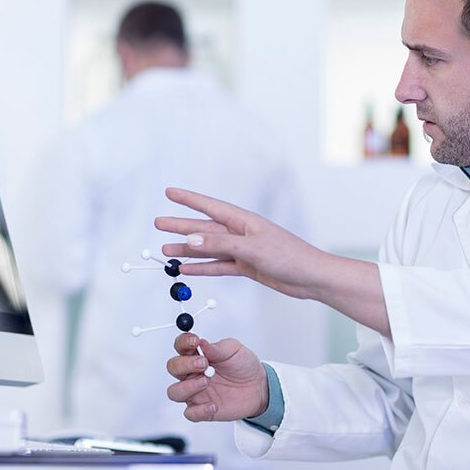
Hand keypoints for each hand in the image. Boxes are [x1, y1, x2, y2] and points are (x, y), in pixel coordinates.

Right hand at [155, 187, 329, 299]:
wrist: (311, 278)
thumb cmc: (288, 257)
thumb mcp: (251, 249)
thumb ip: (220, 245)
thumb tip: (190, 240)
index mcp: (244, 221)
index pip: (210, 206)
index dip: (189, 199)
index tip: (169, 192)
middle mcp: (241, 233)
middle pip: (204, 228)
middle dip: (181, 226)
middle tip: (158, 223)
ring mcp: (243, 251)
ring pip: (209, 249)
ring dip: (187, 250)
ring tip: (165, 251)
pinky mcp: (247, 267)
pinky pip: (218, 266)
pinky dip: (202, 268)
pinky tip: (186, 269)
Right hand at [165, 332, 268, 421]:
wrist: (259, 387)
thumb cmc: (244, 367)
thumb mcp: (235, 350)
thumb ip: (218, 347)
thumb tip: (202, 343)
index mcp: (197, 355)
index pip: (180, 346)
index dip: (183, 342)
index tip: (194, 341)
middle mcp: (192, 373)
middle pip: (173, 367)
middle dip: (185, 364)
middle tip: (203, 363)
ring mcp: (195, 392)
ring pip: (174, 392)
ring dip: (187, 387)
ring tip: (206, 382)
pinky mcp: (202, 410)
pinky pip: (190, 413)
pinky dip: (199, 410)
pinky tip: (214, 405)